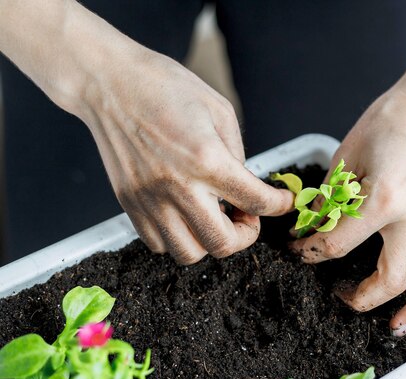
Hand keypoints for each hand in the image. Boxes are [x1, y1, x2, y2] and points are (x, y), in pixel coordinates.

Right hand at [82, 51, 292, 263]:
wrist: (109, 83)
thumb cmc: (165, 88)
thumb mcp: (219, 111)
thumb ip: (237, 155)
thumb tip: (245, 188)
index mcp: (207, 159)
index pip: (256, 202)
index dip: (279, 205)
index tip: (283, 201)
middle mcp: (178, 187)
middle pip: (222, 244)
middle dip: (245, 235)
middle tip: (245, 214)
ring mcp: (150, 200)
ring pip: (189, 254)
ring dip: (210, 241)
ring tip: (214, 216)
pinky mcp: (129, 204)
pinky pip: (159, 244)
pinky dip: (179, 237)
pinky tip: (185, 214)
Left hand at [292, 7, 405, 335]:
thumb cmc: (390, 121)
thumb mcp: (346, 157)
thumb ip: (330, 199)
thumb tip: (314, 225)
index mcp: (382, 199)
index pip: (337, 244)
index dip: (310, 251)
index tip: (300, 249)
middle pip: (391, 278)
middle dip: (362, 297)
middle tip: (343, 297)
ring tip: (399, 327)